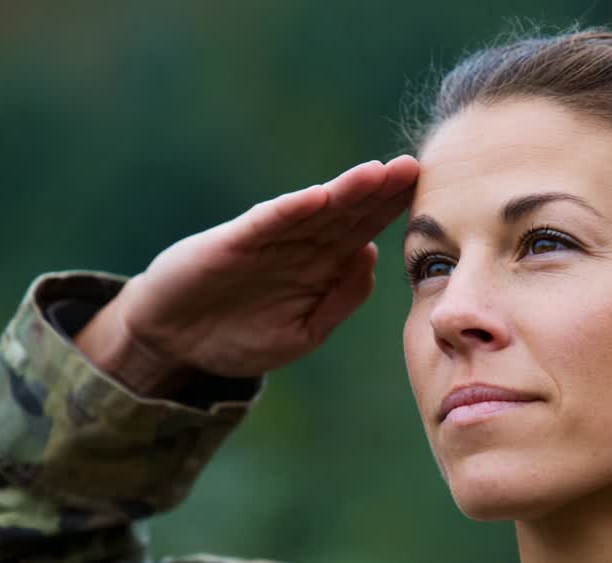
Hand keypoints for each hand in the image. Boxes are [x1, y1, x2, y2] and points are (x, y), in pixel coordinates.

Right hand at [76, 155, 418, 394]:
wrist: (175, 346)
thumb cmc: (239, 337)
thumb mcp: (303, 332)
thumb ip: (340, 299)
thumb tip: (373, 255)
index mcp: (320, 264)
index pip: (366, 230)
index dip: (395, 213)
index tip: (436, 198)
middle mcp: (299, 243)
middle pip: (348, 211)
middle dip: (380, 191)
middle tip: (415, 166)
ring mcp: (267, 239)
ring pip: (314, 209)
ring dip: (345, 191)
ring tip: (378, 172)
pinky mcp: (233, 242)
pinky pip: (268, 223)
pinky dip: (292, 210)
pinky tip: (319, 197)